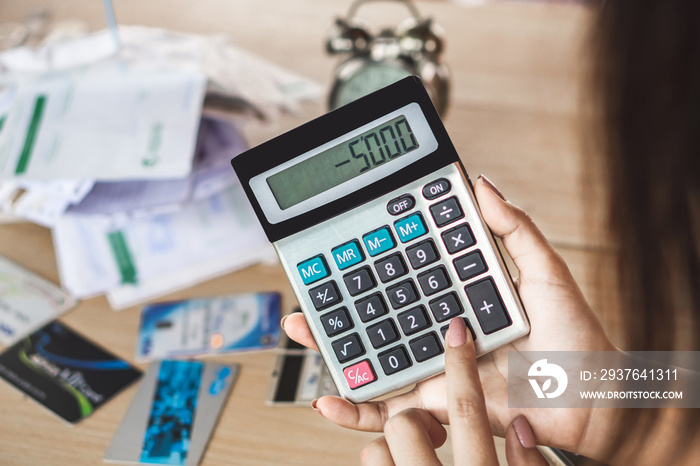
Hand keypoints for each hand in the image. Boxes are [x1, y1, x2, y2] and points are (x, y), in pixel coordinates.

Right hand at [283, 174, 616, 458]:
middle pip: (378, 312)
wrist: (590, 401)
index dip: (376, 258)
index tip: (347, 241)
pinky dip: (354, 410)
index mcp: (461, 296)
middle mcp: (441, 330)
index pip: (408, 273)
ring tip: (302, 328)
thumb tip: (480, 185)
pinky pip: (388, 412)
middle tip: (309, 283)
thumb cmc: (576, 337)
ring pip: (371, 357)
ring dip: (331, 345)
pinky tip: (327, 398)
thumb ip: (513, 228)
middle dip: (338, 299)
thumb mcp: (543, 272)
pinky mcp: (435, 406)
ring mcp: (435, 367)